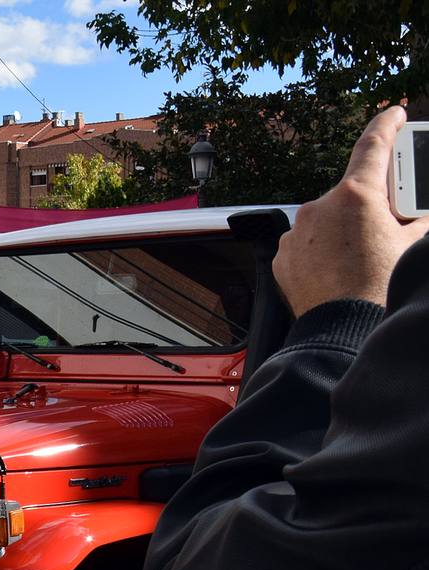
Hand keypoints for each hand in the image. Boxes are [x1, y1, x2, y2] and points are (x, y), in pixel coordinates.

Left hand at [274, 105, 428, 316]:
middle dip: (370, 204)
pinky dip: (321, 249)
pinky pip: (306, 243)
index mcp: (354, 195)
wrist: (341, 329)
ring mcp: (295, 232)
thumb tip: (416, 209)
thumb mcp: (411, 242)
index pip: (373, 145)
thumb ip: (415, 214)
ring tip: (359, 259)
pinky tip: (336, 269)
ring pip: (327, 220)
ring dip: (343, 230)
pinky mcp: (282, 255)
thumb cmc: (379, 287)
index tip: (394, 114)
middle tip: (387, 223)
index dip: (387, 125)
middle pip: (351, 192)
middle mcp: (318, 207)